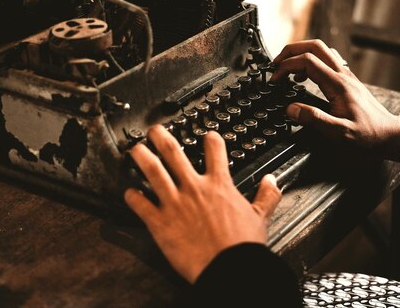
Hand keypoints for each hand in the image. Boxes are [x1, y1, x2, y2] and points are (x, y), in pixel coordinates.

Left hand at [124, 125, 281, 283]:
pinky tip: (128, 193)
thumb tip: (272, 181)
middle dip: (160, 138)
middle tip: (154, 131)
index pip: (214, 151)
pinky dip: (131, 197)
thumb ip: (266, 196)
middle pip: (173, 153)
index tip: (207, 135)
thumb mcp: (260, 216)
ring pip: (152, 171)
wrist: (228, 268)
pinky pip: (140, 205)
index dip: (211, 139)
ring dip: (141, 157)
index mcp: (219, 185)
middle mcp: (194, 188)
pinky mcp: (160, 222)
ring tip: (135, 149)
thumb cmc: (242, 246)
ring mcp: (174, 203)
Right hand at [272, 39, 399, 160]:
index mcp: (338, 84)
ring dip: (301, 53)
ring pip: (322, 50)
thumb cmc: (368, 136)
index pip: (307, 61)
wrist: (390, 135)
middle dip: (291, 50)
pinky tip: (305, 77)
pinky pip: (327, 61)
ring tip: (287, 68)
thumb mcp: (339, 134)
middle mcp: (343, 75)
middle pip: (314, 46)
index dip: (286, 66)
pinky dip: (311, 62)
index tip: (275, 79)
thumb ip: (314, 120)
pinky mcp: (347, 81)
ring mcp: (346, 76)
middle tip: (276, 64)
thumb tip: (291, 109)